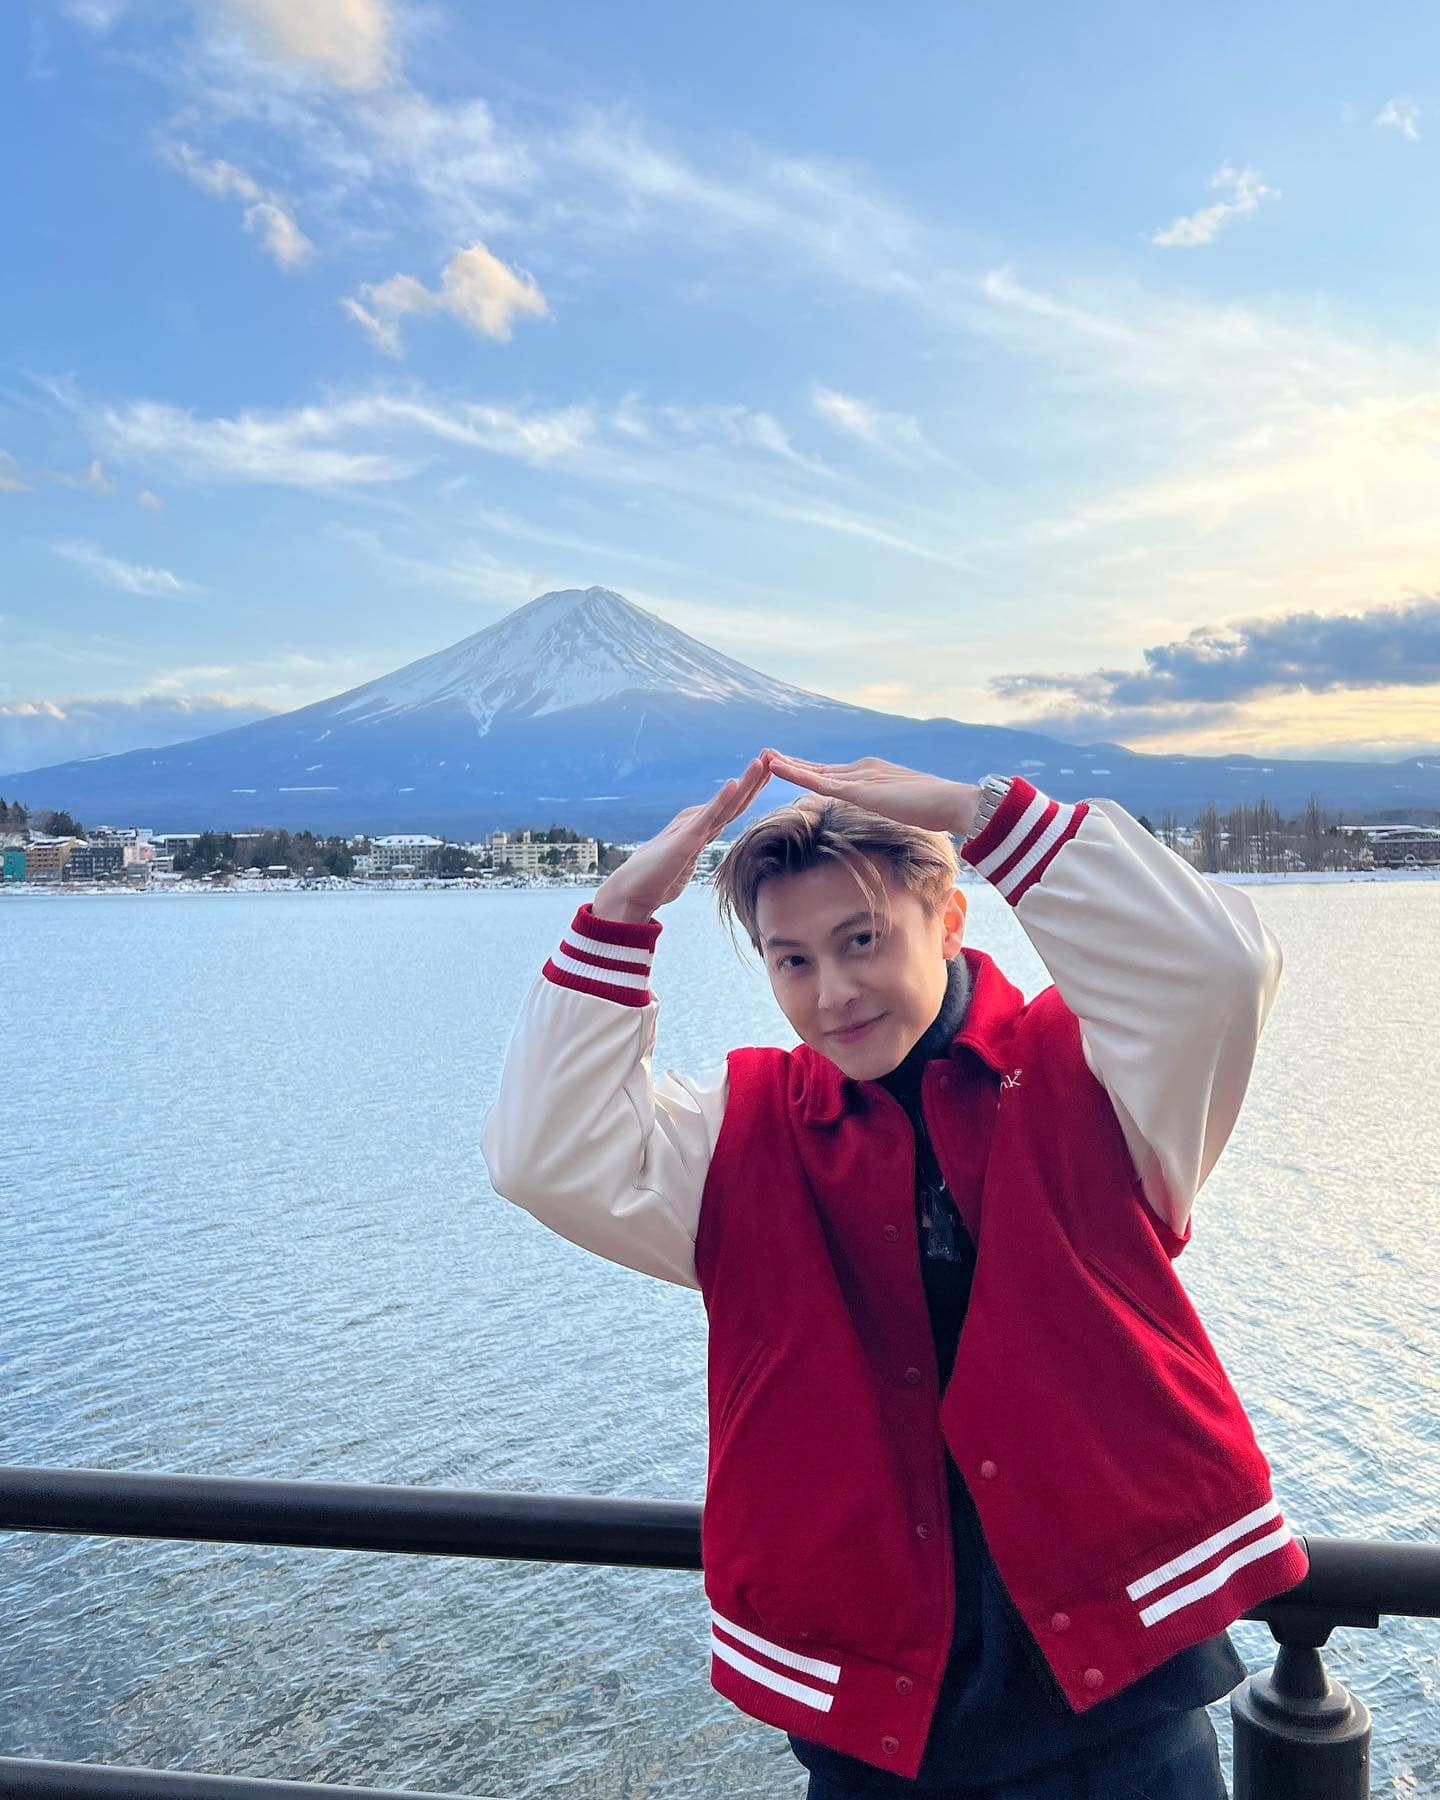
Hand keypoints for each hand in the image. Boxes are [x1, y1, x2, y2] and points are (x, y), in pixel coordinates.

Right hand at [592, 757, 771, 921]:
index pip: (735, 807)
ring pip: (725, 804)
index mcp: (702, 829)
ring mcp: (692, 829)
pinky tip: (733, 784)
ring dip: (744, 782)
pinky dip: (720, 800)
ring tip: (760, 761)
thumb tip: (698, 855)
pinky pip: (706, 817)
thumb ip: (693, 856)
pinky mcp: (685, 839)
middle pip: (735, 800)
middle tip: (774, 754)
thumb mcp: (684, 866)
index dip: (754, 789)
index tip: (773, 770)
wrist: (632, 891)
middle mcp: (698, 823)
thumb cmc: (657, 880)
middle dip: (755, 778)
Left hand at [760, 750, 979, 837]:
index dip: (809, 771)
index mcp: (872, 775)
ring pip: (815, 771)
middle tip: (766, 754)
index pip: (834, 773)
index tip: (788, 767)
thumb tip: (891, 817)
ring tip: (764, 757)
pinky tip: (778, 768)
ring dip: (788, 765)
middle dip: (793, 763)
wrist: (952, 803)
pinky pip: (821, 781)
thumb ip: (891, 809)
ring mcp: (860, 777)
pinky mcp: (859, 789)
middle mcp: (862, 770)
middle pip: (819, 768)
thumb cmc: (937, 809)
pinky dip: (797, 774)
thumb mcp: (905, 808)